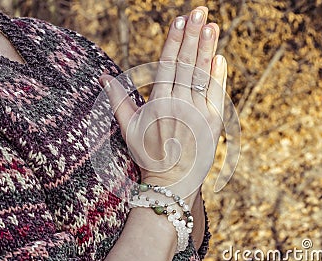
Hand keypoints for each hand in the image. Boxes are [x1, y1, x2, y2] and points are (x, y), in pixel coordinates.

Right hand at [100, 6, 226, 199]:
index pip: (167, 64)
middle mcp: (178, 105)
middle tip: (200, 11)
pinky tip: (219, 55)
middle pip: (186, 63)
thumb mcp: (129, 129)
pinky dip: (219, 75)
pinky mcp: (214, 123)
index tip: (180, 20)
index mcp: (157, 103)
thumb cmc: (149, 154)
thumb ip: (118, 101)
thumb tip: (102, 77)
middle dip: (193, 35)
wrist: (172, 182)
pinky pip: (218, 94)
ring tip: (212, 24)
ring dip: (207, 48)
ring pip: (202, 75)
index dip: (174, 41)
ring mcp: (198, 114)